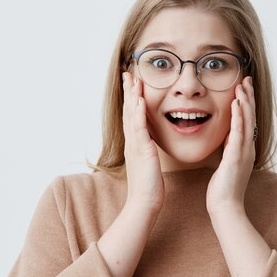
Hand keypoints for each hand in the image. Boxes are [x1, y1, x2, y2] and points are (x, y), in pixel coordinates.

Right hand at [122, 71, 163, 213]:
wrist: (144, 203)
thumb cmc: (149, 187)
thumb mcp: (147, 164)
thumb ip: (146, 152)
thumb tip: (148, 146)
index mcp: (135, 144)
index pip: (131, 117)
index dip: (131, 99)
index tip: (133, 83)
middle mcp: (132, 142)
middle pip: (128, 111)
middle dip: (128, 92)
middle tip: (128, 73)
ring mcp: (135, 145)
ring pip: (131, 116)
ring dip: (132, 96)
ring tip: (133, 79)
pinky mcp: (142, 151)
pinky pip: (139, 128)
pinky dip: (138, 113)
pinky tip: (139, 101)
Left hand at [206, 76, 255, 215]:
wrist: (226, 207)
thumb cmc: (223, 190)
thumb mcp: (227, 165)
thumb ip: (229, 151)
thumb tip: (227, 140)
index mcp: (244, 150)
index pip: (247, 121)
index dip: (246, 103)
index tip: (243, 88)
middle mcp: (247, 148)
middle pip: (250, 117)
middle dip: (248, 96)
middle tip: (246, 79)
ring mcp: (243, 152)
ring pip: (247, 121)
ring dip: (245, 101)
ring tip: (242, 85)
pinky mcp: (235, 156)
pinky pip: (238, 132)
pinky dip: (239, 116)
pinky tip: (236, 103)